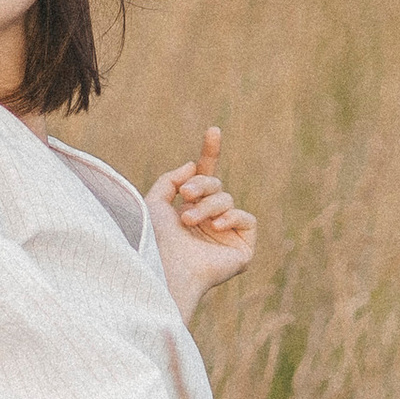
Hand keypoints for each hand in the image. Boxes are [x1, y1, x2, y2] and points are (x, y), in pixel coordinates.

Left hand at [147, 123, 256, 324]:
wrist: (162, 268)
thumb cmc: (152, 241)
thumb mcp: (154, 202)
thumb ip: (170, 180)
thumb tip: (192, 166)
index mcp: (187, 214)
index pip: (203, 179)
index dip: (209, 154)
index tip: (213, 130)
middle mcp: (207, 225)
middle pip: (216, 185)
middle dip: (202, 185)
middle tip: (185, 197)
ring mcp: (225, 238)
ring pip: (227, 200)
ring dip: (208, 205)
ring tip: (189, 220)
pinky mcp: (241, 251)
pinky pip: (247, 219)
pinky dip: (232, 217)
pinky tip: (215, 226)